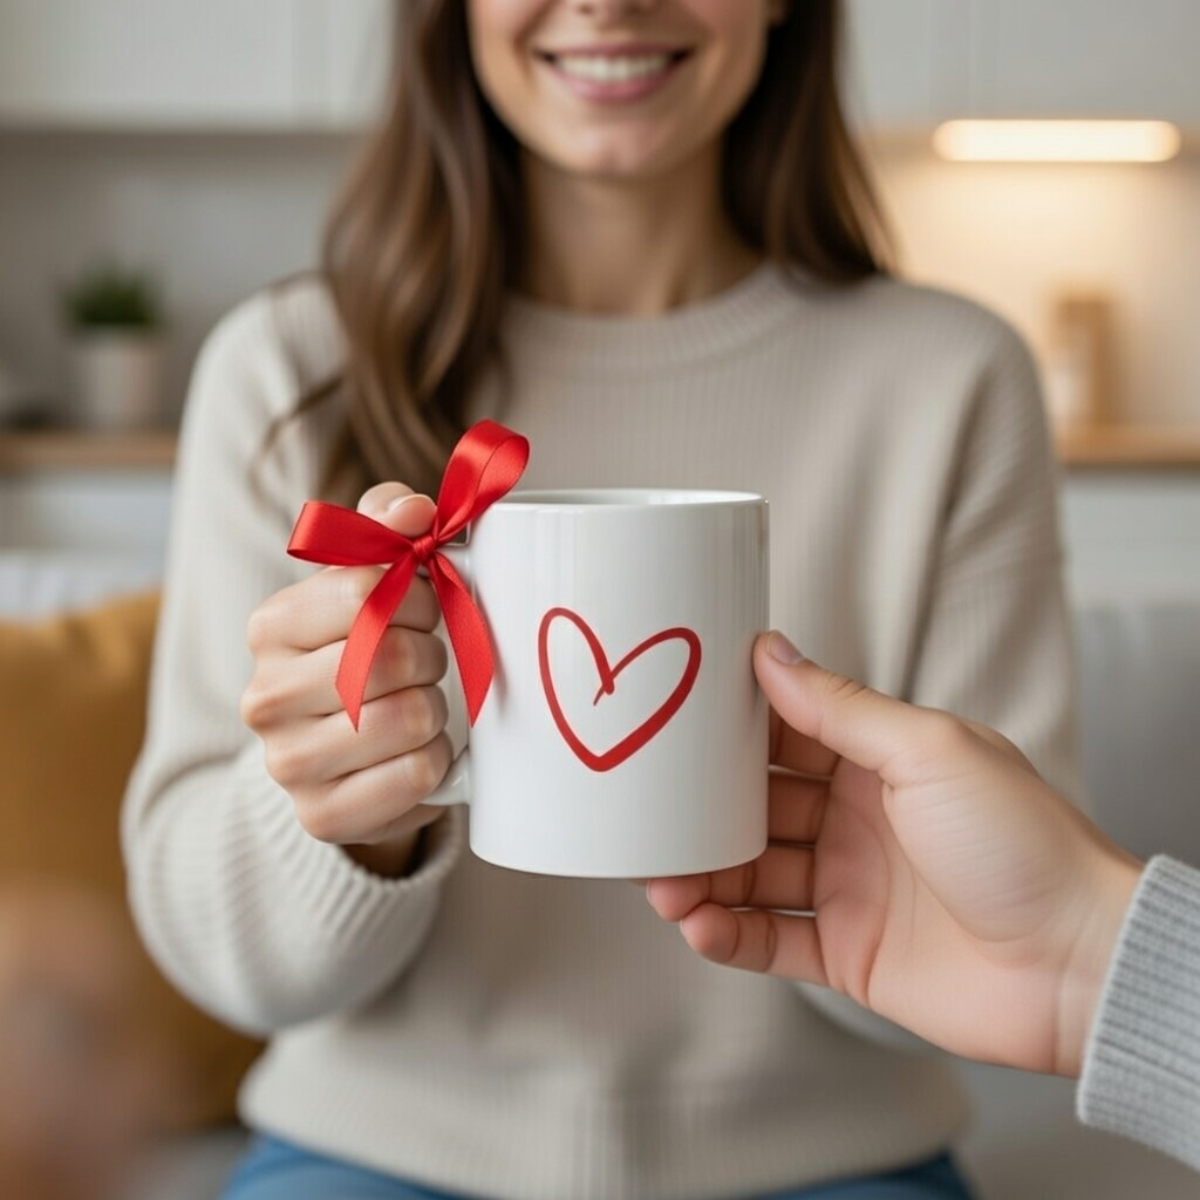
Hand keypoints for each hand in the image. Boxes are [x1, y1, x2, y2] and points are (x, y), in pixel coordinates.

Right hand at [242, 483, 450, 876]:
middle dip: (431, 654)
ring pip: (410, 717)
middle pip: (391, 655)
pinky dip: (436, 760)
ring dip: (435, 709)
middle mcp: (265, 695)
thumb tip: (413, 509)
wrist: (349, 753)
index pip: (365, 588)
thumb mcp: (375, 576)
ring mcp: (287, 762)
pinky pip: (417, 775)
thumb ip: (388, 524)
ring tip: (418, 706)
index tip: (423, 606)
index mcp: (271, 626)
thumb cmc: (370, 650)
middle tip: (425, 661)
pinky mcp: (322, 815)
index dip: (419, 594)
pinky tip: (418, 752)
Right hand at [647, 632, 1141, 1076]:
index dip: (728, 730)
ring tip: (658, 881)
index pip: (784, 735)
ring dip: (700, 876)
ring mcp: (850, 889)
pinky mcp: (849, 954)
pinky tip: (698, 926)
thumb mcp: (927, 750)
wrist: (1080, 962)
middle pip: (755, 808)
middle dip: (699, 810)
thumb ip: (842, 709)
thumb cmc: (1024, 842)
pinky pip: (771, 941)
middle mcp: (856, 822)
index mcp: (877, 764)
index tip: (672, 718)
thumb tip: (770, 652)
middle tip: (645, 810)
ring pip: (751, 876)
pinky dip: (729, 937)